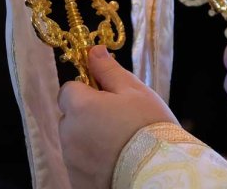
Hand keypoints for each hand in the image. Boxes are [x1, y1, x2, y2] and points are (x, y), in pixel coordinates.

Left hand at [59, 46, 177, 188]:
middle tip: (117, 122)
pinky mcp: (78, 181)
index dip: (86, 91)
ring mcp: (72, 161)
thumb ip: (108, 70)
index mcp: (80, 107)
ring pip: (75, 142)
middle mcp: (69, 134)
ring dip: (89, 140)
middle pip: (70, 117)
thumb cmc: (148, 127)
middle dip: (87, 116)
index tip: (107, 98)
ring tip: (119, 145)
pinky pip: (80, 165)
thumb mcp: (134, 91)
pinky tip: (115, 163)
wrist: (158, 172)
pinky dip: (92, 162)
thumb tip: (93, 50)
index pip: (68, 90)